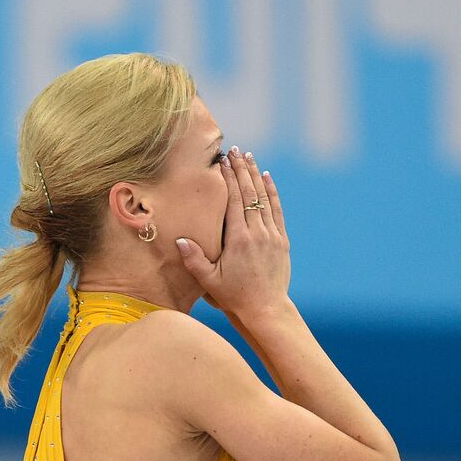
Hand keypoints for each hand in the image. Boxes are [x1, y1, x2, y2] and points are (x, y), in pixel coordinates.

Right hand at [177, 148, 290, 317]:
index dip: (229, 178)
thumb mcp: (209, 282)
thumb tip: (179, 239)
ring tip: (248, 157)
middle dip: (241, 169)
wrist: (266, 309)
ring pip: (264, 198)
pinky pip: (276, 210)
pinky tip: (267, 178)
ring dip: (255, 175)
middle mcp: (257, 233)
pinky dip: (271, 191)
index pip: (234, 200)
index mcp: (239, 239)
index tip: (222, 161)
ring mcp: (272, 235)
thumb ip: (194, 260)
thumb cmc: (234, 296)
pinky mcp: (281, 240)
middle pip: (249, 193)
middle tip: (234, 150)